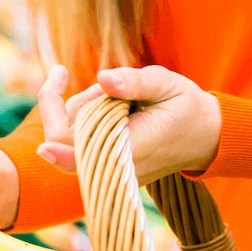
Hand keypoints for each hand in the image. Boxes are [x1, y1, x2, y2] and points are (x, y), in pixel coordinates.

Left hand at [35, 65, 221, 184]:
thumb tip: (104, 78)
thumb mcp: (166, 85)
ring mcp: (109, 171)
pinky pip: (81, 143)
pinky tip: (113, 108)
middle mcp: (114, 167)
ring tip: (120, 97)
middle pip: (64, 140)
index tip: (46, 133)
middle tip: (85, 81)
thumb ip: (135, 82)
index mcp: (130, 149)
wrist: (205, 137)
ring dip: (83, 110)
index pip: (79, 152)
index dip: (57, 140)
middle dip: (68, 105)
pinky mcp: (107, 167)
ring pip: (71, 138)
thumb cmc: (186, 108)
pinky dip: (87, 121)